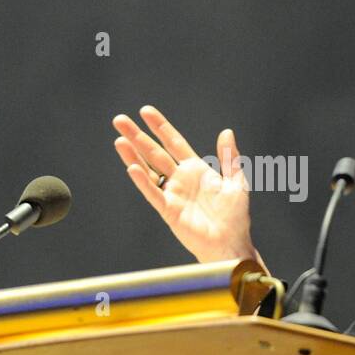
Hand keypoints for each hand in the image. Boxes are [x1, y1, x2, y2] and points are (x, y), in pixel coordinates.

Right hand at [112, 105, 256, 264]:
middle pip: (154, 152)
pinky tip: (131, 167)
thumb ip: (229, 157)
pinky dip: (142, 181)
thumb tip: (226, 132)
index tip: (145, 111)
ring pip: (148, 170)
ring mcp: (172, 194)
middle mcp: (180, 179)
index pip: (173, 142)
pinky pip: (153, 193)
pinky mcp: (168, 210)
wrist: (231, 243)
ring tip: (118, 139)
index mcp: (195, 169)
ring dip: (133, 155)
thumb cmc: (235, 216)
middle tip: (119, 119)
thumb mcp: (236, 182)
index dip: (160, 126)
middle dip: (137, 136)